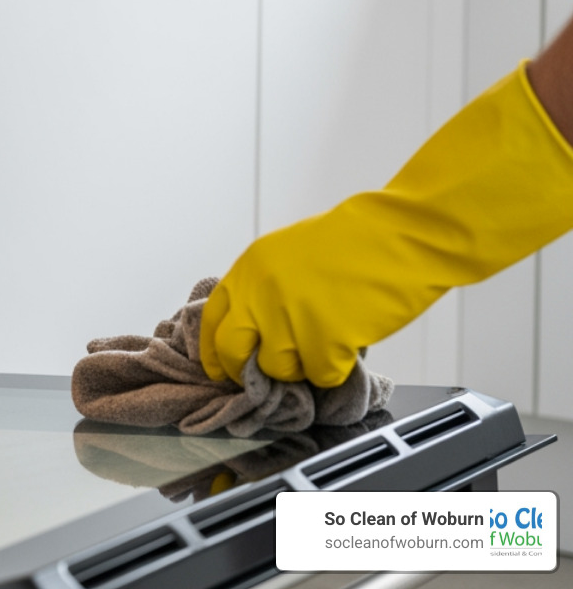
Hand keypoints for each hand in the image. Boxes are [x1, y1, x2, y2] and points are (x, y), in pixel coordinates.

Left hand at [201, 64, 572, 387]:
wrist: (399, 235)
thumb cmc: (353, 242)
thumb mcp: (286, 254)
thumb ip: (263, 289)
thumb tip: (253, 331)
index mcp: (249, 270)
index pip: (213, 321)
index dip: (213, 351)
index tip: (219, 368)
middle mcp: (260, 294)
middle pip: (233, 353)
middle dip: (246, 371)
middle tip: (264, 376)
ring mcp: (289, 318)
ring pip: (277, 369)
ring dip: (299, 366)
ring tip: (322, 343)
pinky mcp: (324, 340)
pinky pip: (321, 375)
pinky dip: (335, 368)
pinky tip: (348, 344)